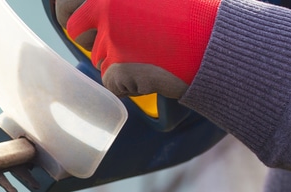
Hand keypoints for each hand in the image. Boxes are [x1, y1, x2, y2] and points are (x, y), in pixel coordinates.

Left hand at [56, 0, 220, 98]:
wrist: (222, 40)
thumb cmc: (201, 12)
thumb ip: (128, 2)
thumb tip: (104, 10)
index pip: (68, 4)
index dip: (73, 15)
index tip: (81, 24)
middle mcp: (107, 5)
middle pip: (76, 31)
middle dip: (90, 40)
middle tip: (116, 44)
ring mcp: (112, 36)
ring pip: (99, 58)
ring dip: (119, 61)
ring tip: (155, 54)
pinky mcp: (119, 65)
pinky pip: (111, 82)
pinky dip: (129, 84)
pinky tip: (154, 73)